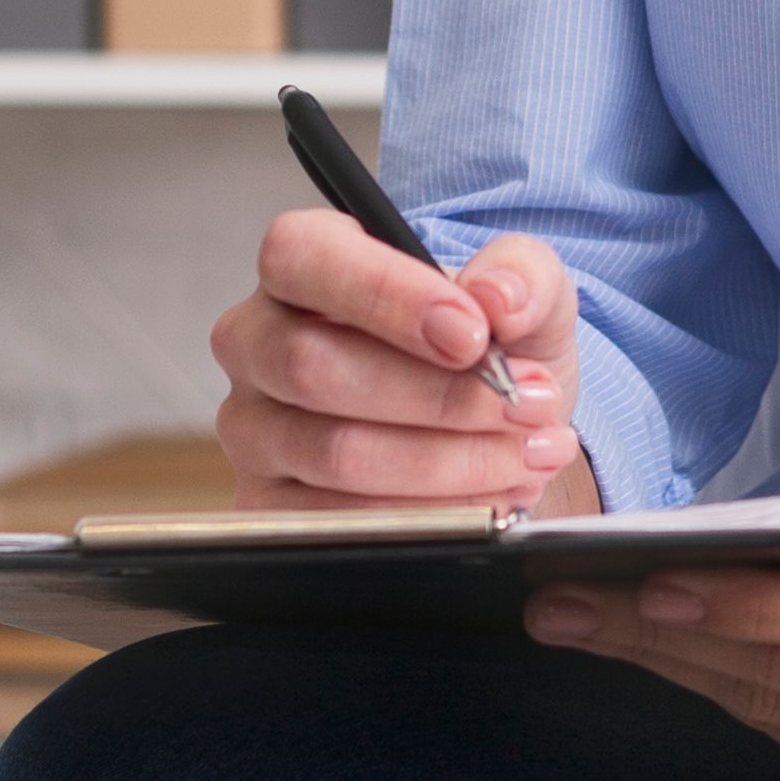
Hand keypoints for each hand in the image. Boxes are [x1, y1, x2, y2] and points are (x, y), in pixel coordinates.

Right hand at [210, 210, 587, 511]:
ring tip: (524, 449)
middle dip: (438, 395)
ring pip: (337, 452)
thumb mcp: (519, 292)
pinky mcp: (271, 505)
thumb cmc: (480, 346)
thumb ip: (521, 272)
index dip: (384, 294)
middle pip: (313, 367)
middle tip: (521, 403)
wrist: (487, 427)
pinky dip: (435, 513)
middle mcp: (258, 342)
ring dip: (449, 460)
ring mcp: (255, 430)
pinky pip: (345, 522)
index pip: (303, 258)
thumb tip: (498, 297)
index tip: (470, 333)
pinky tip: (492, 492)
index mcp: (302, 261)